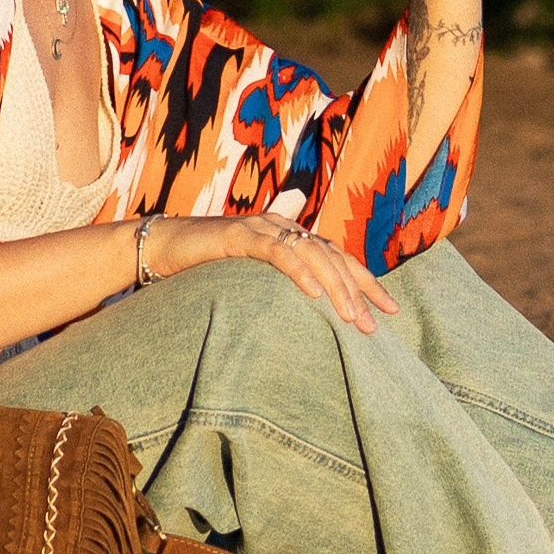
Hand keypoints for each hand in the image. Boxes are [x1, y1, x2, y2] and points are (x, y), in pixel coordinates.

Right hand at [142, 214, 400, 335]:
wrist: (163, 247)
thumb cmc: (206, 269)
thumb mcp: (252, 281)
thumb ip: (279, 290)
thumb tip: (311, 319)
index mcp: (290, 238)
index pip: (338, 258)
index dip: (366, 282)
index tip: (391, 310)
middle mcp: (282, 228)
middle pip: (332, 257)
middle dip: (357, 291)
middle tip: (375, 325)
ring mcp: (262, 228)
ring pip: (311, 254)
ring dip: (334, 287)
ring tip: (351, 316)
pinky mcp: (239, 235)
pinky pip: (276, 252)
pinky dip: (297, 271)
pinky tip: (312, 294)